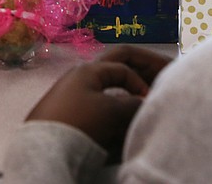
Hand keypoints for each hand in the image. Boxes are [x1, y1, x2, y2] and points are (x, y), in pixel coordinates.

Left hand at [26, 46, 172, 162]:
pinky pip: (99, 96)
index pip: (124, 65)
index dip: (143, 81)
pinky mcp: (70, 110)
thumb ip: (133, 104)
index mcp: (89, 69)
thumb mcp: (111, 112)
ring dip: (129, 82)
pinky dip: (116, 97)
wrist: (45, 149)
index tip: (150, 102)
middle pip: (116, 63)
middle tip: (165, 69)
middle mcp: (80, 75)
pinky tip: (124, 107)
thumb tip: (143, 104)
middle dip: (141, 66)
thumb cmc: (79, 122)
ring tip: (147, 91)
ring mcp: (74, 92)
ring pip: (108, 80)